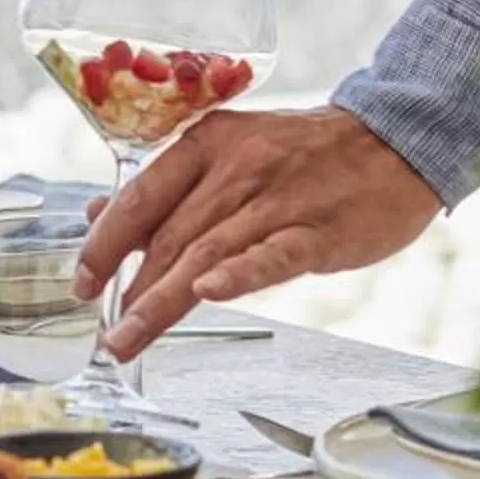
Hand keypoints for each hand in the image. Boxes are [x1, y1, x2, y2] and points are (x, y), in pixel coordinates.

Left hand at [73, 107, 438, 360]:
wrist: (396, 141)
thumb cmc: (307, 156)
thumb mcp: (230, 153)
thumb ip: (168, 188)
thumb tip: (100, 214)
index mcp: (208, 144)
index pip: (142, 197)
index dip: (106, 243)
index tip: (84, 283)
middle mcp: (237, 168)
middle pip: (170, 235)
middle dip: (130, 289)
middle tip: (107, 334)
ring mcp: (279, 199)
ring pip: (208, 252)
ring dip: (163, 300)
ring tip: (131, 338)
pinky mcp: (320, 230)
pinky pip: (273, 255)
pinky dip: (240, 275)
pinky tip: (210, 294)